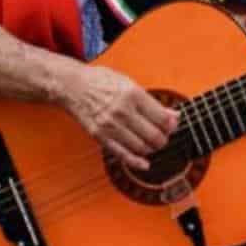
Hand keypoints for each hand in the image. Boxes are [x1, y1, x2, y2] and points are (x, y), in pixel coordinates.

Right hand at [58, 63, 177, 171]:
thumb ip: (152, 102)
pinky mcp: (99, 136)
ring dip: (151, 149)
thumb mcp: (130, 84)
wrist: (72, 85)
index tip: (172, 125)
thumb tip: (174, 115)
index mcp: (133, 94)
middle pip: (154, 135)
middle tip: (163, 136)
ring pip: (141, 147)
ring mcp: (110, 125)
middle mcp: (122, 110)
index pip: (162, 118)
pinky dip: (136, 162)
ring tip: (152, 144)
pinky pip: (122, 154)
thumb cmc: (101, 82)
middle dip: (164, 139)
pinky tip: (144, 164)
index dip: (172, 125)